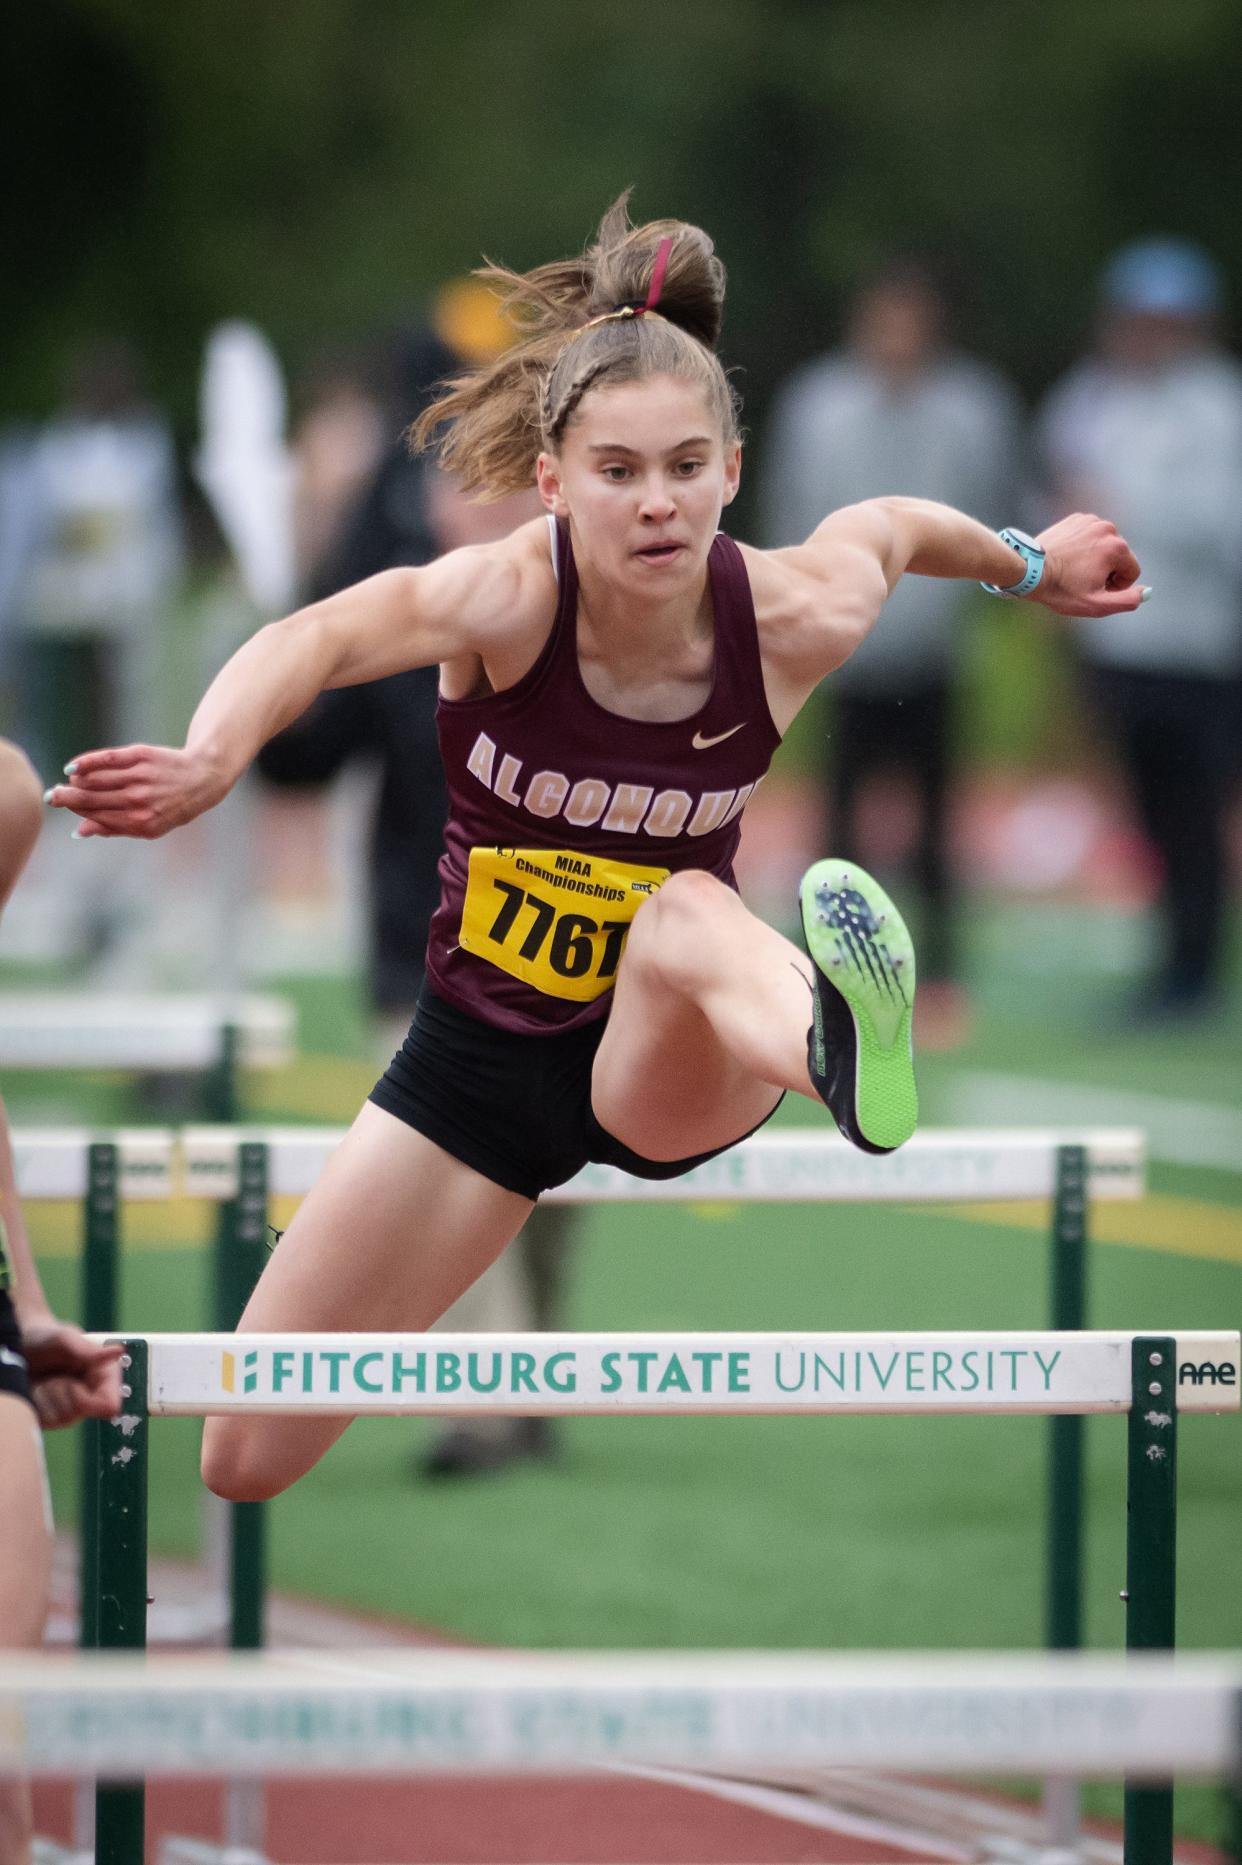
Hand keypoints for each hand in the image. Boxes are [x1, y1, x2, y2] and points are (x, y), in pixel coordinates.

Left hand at [20, 1315, 125, 1428]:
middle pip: (81, 1411)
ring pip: (62, 1417)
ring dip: (48, 1396)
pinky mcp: (49, 1418)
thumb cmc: (44, 1338)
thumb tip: (119, 1351)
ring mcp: (69, 1409)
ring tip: (44, 1378)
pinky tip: (35, 1389)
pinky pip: (46, 1420)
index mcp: (103, 1376)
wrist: (16, 1348)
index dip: (95, 1401)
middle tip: (55, 1373)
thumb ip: (87, 1350)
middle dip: (64, 1391)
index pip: (110, 1403)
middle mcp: (90, 1396)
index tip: (76, 1386)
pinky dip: (36, 1404)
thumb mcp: (64, 1339)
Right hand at [43, 743, 227, 839]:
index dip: (76, 811)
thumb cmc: (172, 807)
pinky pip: (106, 759)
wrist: (202, 778)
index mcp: (141, 823)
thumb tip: (80, 831)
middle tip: (53, 795)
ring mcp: (139, 777)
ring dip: (77, 781)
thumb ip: (114, 829)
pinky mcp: (140, 756)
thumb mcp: (149, 827)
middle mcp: (138, 800)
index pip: (96, 816)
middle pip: (91, 798)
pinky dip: (86, 762)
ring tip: (70, 781)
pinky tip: (75, 767)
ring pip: (96, 779)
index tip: (61, 806)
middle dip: (68, 798)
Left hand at [1035, 513, 1149, 617]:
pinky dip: (1083, 546)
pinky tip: (1068, 557)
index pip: (1132, 571)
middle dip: (1107, 571)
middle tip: (1082, 581)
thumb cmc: (1061, 590)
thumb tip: (1147, 592)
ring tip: (1074, 569)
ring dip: (1096, 558)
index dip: (1117, 586)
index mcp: (1117, 547)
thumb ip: (1127, 600)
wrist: (1029, 570)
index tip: (1097, 590)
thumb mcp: (1096, 605)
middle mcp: (1108, 528)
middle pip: (1119, 556)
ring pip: (1105, 545)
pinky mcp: (1076, 519)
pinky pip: (1090, 536)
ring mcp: (1090, 521)